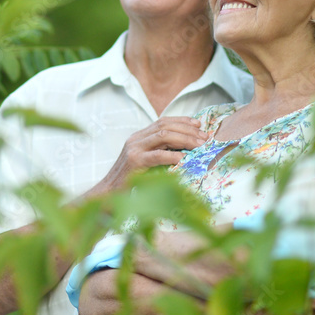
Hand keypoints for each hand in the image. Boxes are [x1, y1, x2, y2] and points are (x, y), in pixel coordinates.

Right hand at [90, 117, 207, 195]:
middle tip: (204, 138)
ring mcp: (134, 149)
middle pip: (165, 126)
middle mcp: (136, 139)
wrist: (110, 193)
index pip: (163, 121)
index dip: (182, 121)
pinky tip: (184, 159)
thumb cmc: (131, 180)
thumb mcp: (146, 161)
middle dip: (187, 130)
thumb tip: (185, 150)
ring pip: (163, 136)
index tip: (198, 125)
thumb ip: (160, 152)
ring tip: (199, 146)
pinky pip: (158, 155)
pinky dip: (173, 155)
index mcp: (139, 136)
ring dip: (184, 139)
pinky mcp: (135, 162)